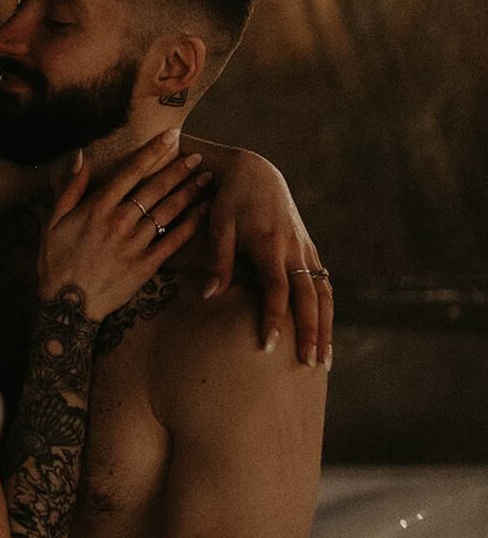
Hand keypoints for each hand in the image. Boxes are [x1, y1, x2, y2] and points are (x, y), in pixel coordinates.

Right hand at [40, 130, 211, 320]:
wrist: (67, 306)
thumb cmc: (56, 262)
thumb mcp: (53, 222)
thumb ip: (69, 189)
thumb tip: (80, 157)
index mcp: (97, 208)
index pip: (130, 171)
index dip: (153, 151)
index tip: (171, 136)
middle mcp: (118, 222)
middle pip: (155, 189)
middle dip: (179, 170)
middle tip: (199, 157)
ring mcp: (134, 244)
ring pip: (168, 212)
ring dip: (189, 192)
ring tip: (206, 179)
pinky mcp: (145, 265)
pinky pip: (173, 241)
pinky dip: (190, 225)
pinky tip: (204, 212)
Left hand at [203, 148, 332, 366]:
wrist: (256, 171)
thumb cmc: (230, 200)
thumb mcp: (218, 225)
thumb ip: (218, 262)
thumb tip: (209, 296)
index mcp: (270, 244)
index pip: (277, 289)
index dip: (275, 319)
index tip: (270, 347)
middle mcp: (294, 248)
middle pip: (309, 297)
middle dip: (311, 332)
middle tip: (310, 365)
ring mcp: (306, 249)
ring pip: (324, 294)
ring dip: (326, 327)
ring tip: (324, 361)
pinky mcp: (309, 249)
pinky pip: (324, 285)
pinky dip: (327, 311)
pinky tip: (325, 334)